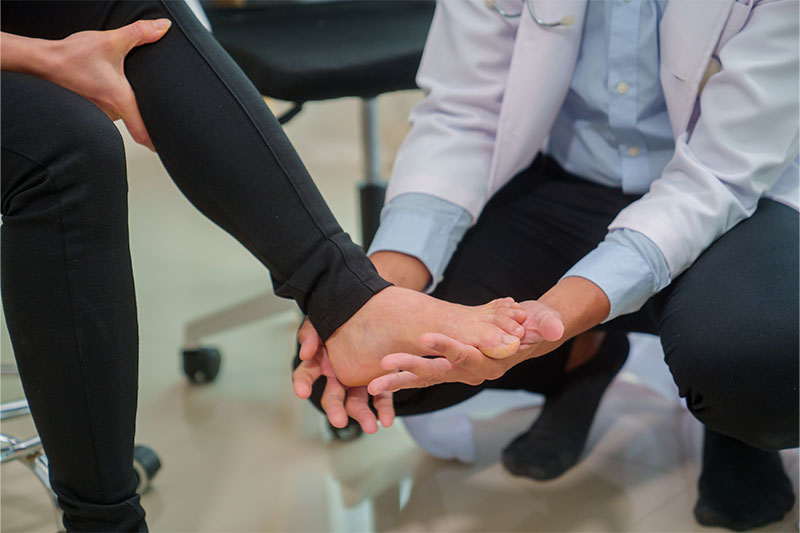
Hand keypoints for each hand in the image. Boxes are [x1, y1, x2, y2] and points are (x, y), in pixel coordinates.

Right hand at [2, 19, 171, 149]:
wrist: (42, 61)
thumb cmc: (72, 57)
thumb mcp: (111, 41)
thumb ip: (139, 33)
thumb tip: (163, 27)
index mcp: (120, 100)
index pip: (142, 133)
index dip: (155, 143)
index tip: (166, 148)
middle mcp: (110, 112)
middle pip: (134, 119)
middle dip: (142, 111)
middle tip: (152, 104)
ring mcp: (98, 114)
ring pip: (119, 113)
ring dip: (123, 105)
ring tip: (123, 90)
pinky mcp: (88, 110)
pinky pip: (105, 109)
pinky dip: (109, 102)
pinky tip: (106, 88)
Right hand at [292, 318, 393, 432]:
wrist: (378, 309)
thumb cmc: (345, 314)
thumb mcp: (324, 318)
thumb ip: (311, 332)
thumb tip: (305, 352)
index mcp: (321, 360)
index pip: (306, 375)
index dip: (302, 383)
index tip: (302, 392)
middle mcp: (338, 375)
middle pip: (333, 396)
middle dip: (335, 409)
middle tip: (339, 420)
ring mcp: (358, 380)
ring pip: (357, 402)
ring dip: (363, 415)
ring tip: (371, 426)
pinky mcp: (379, 381)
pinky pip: (381, 398)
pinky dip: (383, 409)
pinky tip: (386, 420)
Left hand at [367, 299, 564, 393]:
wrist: (527, 331)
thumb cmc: (536, 324)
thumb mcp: (545, 320)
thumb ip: (547, 324)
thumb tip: (552, 328)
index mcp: (492, 361)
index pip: (467, 355)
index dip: (447, 347)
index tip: (426, 338)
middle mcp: (473, 371)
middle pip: (439, 372)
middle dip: (411, 369)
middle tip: (384, 367)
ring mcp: (459, 371)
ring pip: (426, 377)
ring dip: (400, 378)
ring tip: (373, 382)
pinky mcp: (449, 366)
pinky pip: (423, 374)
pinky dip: (403, 377)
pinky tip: (379, 380)